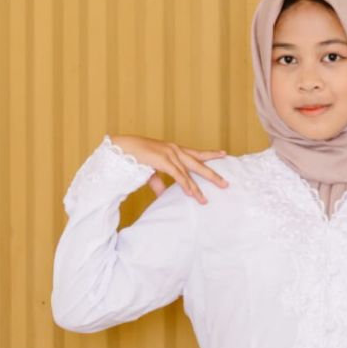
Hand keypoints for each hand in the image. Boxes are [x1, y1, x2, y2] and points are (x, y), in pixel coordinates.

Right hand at [109, 135, 228, 203]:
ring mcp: (169, 153)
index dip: (210, 154)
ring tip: (204, 200)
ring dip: (197, 188)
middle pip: (198, 162)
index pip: (196, 153)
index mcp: (174, 150)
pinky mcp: (163, 160)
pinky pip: (177, 175)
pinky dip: (185, 185)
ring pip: (189, 172)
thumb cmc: (135, 157)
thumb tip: (163, 195)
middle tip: (225, 184)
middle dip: (212, 174)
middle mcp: (175, 149)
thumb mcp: (151, 170)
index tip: (224, 154)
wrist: (122, 147)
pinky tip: (191, 194)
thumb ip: (159, 182)